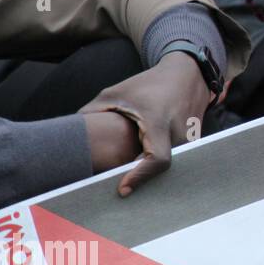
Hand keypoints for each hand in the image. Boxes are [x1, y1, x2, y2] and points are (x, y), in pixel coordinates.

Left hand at [78, 51, 214, 196]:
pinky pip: (177, 160)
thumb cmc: (149, 83)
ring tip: (129, 176)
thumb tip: (69, 137)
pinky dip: (160, 165)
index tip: (123, 189)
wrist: (187, 74)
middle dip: (140, 178)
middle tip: (116, 186)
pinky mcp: (194, 143)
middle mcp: (180, 133)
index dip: (140, 176)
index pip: (157, 159)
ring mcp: (191, 139)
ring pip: (170, 167)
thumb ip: (92, 113)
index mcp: (159, 121)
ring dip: (150, 172)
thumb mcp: (115, 93)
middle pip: (161, 169)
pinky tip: (144, 163)